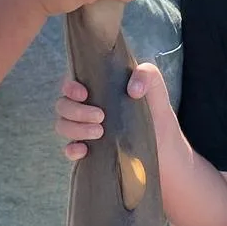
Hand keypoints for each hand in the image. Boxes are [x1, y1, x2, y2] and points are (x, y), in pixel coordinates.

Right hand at [55, 63, 174, 159]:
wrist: (164, 145)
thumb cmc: (156, 111)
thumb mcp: (155, 87)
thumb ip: (146, 74)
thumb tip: (132, 90)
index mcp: (96, 89)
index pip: (70, 83)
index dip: (70, 87)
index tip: (84, 93)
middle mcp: (86, 108)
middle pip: (62, 105)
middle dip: (77, 111)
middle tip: (101, 116)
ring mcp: (85, 130)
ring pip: (62, 125)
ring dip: (76, 128)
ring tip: (100, 132)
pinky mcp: (88, 151)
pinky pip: (69, 150)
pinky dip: (72, 149)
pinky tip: (85, 149)